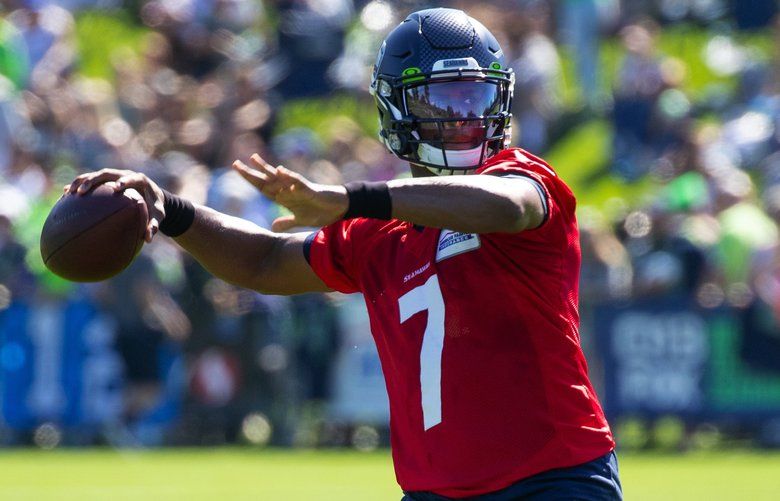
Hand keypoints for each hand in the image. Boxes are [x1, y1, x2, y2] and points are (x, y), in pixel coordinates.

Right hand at [65, 168, 165, 242]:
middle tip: (82, 191)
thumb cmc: (155, 207)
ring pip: (95, 175)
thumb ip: (154, 225)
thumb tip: (148, 239)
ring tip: (69, 192)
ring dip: (81, 182)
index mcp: (140, 180)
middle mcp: (124, 175)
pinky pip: (91, 181)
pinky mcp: (106, 181)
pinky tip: (66, 195)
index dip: (124, 181)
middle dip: (93, 180)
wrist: (153, 197)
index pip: (131, 178)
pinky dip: (79, 186)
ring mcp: (114, 176)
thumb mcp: (158, 216)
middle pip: (106, 173)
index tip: (117, 188)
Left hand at [232, 153, 347, 231]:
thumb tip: (272, 227)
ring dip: (267, 169)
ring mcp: (298, 189)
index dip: (250, 180)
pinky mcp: (310, 190)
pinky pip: (298, 182)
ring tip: (254, 159)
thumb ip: (286, 222)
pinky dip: (289, 177)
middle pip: (266, 180)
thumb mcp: (300, 220)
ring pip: (279, 177)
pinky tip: (280, 170)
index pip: (263, 187)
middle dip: (251, 173)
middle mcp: (288, 190)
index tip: (237, 171)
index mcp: (284, 197)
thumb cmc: (321, 211)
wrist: (339, 209)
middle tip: (235, 164)